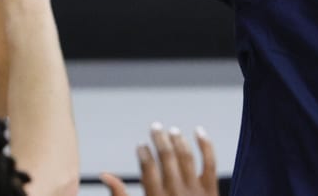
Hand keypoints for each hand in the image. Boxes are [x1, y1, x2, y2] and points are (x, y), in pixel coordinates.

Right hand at [101, 124, 217, 195]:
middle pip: (167, 158)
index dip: (143, 154)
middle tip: (155, 127)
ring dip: (178, 140)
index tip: (140, 145)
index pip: (148, 168)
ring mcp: (196, 191)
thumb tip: (105, 175)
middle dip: (159, 139)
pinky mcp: (212, 191)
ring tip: (172, 130)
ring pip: (186, 157)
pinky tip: (198, 131)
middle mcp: (176, 193)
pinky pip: (210, 162)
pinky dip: (205, 145)